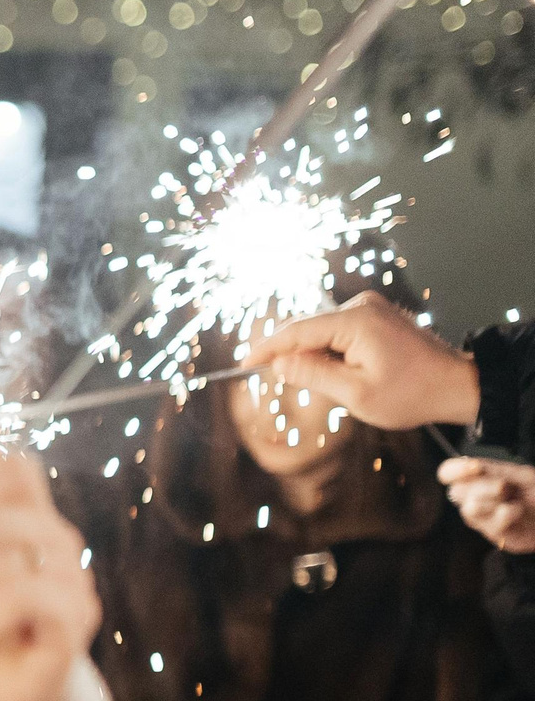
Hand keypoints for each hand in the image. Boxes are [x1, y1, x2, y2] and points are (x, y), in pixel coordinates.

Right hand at [238, 292, 479, 431]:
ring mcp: (370, 309)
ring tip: (332, 386)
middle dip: (293, 356)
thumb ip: (312, 375)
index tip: (243, 365)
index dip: (266, 349)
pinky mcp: (376, 317)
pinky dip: (330, 352)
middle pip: (308, 329)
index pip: (296, 331)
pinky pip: (338, 332)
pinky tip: (342, 374)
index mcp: (355, 321)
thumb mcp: (354, 393)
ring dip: (315, 357)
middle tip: (286, 385)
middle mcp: (361, 306)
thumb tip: (278, 363)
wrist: (457, 386)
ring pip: (322, 332)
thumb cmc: (410, 394)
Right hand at [439, 456, 534, 553]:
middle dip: (484, 486)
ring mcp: (479, 517)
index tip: (476, 468)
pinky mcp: (491, 533)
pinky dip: (509, 513)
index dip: (455, 469)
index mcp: (475, 479)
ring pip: (471, 508)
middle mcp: (471, 498)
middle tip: (506, 487)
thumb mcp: (520, 474)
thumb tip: (473, 465)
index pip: (447, 472)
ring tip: (513, 500)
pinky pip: (492, 521)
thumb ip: (496, 470)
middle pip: (457, 490)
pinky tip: (518, 512)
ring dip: (495, 500)